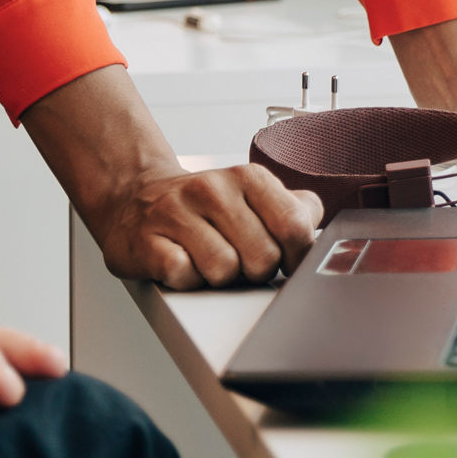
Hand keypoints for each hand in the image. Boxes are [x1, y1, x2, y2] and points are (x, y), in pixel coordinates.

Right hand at [19, 65, 320, 288]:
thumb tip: (322, 227)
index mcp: (247, 177)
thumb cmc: (203, 209)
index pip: (295, 227)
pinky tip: (179, 263)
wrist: (134, 199)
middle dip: (253, 271)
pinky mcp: (147, 241)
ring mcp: (176, 212)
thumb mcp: (252, 197)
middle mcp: (212, 187)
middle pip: (263, 258)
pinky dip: (186, 280)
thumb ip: (294, 209)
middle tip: (235, 257)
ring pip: (224, 271)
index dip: (293, 257)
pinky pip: (184, 276)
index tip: (280, 258)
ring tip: (205, 261)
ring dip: (217, 279)